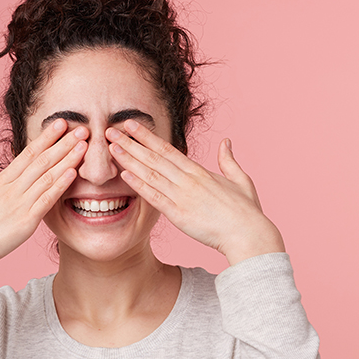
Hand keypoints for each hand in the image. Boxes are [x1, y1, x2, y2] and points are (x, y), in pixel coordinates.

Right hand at [0, 119, 88, 282]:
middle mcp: (11, 189)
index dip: (46, 138)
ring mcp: (19, 204)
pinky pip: (46, 200)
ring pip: (47, 177)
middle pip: (42, 161)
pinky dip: (60, 185)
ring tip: (84, 145)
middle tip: (82, 128)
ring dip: (67, 160)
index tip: (60, 124)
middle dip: (63, 144)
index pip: (27, 153)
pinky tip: (73, 173)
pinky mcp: (26, 222)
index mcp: (0, 181)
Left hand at [106, 120, 284, 264]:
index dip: (146, 136)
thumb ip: (229, 160)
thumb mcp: (240, 180)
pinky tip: (124, 174)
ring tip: (111, 147)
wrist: (248, 234)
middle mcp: (188, 180)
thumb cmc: (246, 211)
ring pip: (151, 173)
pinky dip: (139, 185)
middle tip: (110, 130)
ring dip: (129, 159)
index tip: (131, 124)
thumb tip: (226, 142)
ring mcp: (182, 196)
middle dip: (130, 142)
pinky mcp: (179, 214)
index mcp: (199, 172)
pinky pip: (155, 197)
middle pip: (154, 157)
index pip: (167, 149)